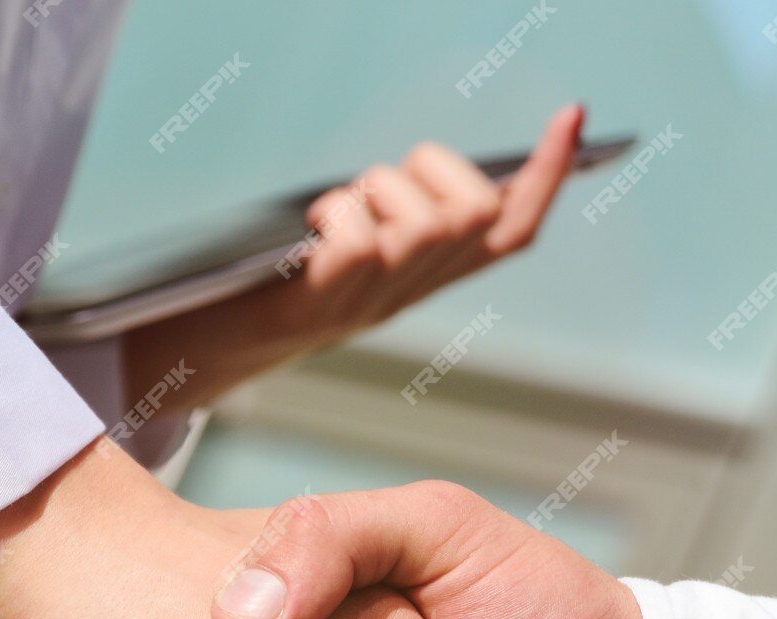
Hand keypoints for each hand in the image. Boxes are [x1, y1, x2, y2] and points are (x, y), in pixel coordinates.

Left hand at [118, 105, 585, 408]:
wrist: (203, 345)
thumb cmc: (272, 280)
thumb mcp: (350, 244)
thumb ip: (396, 214)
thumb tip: (433, 169)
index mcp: (421, 278)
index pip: (511, 231)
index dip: (548, 176)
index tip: (572, 115)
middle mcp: (407, 293)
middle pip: (477, 216)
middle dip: (435, 170)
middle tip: (376, 182)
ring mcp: (371, 301)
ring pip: (429, 224)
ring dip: (379, 189)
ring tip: (331, 209)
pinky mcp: (325, 300)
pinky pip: (361, 240)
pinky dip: (337, 214)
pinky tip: (307, 229)